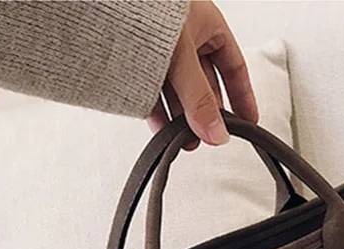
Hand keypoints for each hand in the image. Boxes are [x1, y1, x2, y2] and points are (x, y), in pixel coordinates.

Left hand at [148, 1, 257, 146]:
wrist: (95, 4)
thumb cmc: (144, 6)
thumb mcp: (182, 56)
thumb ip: (200, 98)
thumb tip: (217, 132)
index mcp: (207, 24)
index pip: (234, 66)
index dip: (242, 96)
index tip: (248, 122)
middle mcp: (186, 36)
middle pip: (205, 82)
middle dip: (208, 113)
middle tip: (210, 137)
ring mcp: (161, 48)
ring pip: (178, 89)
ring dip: (183, 117)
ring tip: (184, 139)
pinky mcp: (138, 59)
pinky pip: (153, 89)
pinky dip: (158, 110)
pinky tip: (162, 128)